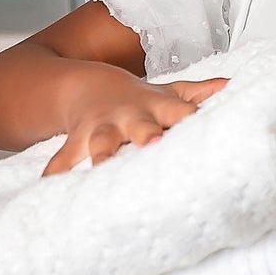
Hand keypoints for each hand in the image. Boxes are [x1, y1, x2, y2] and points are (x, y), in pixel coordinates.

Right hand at [41, 71, 227, 176]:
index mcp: (154, 107)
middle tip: (154, 143)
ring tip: (101, 169)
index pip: (176, 110)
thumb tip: (229, 84)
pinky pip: (62, 160)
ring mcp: (101, 129)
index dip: (186, 116)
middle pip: (139, 126)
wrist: (86, 85)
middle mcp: (128, 118)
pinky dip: (54, 173)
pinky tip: (46, 189)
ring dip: (102, 155)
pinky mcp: (76, 142)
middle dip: (146, 134)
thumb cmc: (136, 97)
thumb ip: (196, 92)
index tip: (196, 123)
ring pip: (101, 143)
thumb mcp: (166, 92)